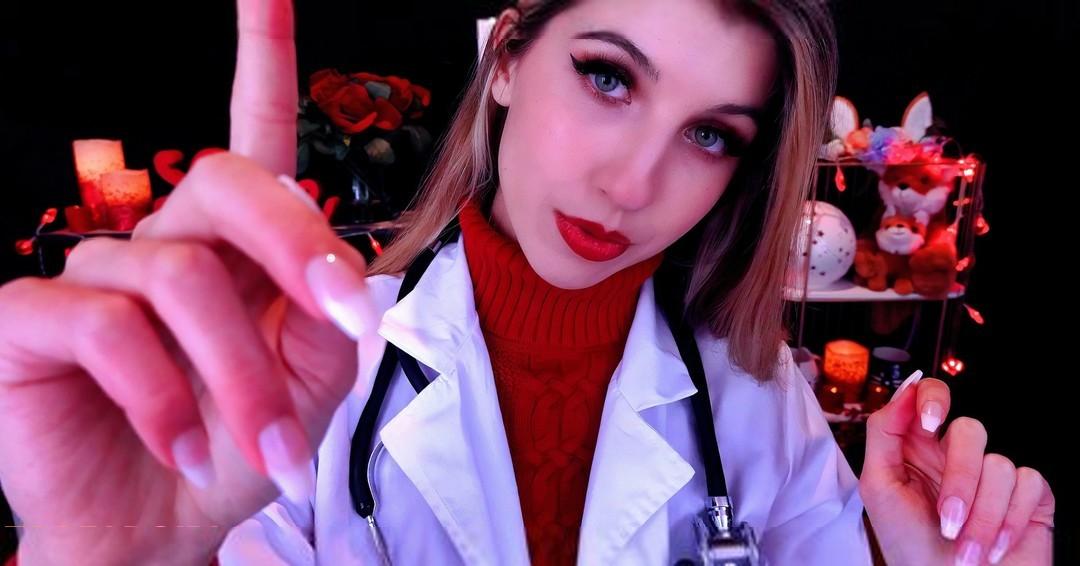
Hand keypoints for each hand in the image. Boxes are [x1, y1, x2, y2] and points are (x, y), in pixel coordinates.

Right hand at [0, 1, 379, 562]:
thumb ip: (328, 318)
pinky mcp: (30, 322)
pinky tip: (180, 443)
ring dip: (241, 374)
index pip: (249, 137)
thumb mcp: (310, 385)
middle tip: (339, 320)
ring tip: (261, 446)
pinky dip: (164, 397)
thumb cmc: (235, 450)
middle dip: (295, 248)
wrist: (165, 531)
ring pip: (181, 278)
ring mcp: (94, 278)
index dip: (258, 57)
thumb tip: (344, 271)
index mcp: (234, 249)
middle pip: (228, 180)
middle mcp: (164, 245)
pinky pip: (109, 326)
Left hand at [860, 373, 1054, 564]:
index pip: (931, 397)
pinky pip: (1029, 484)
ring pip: (1000, 464)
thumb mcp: (880, 487)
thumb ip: (884, 433)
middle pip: (970, 430)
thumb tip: (905, 389)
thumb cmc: (909, 545)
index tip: (930, 422)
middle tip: (947, 521)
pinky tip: (995, 547)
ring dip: (982, 517)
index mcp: (919, 448)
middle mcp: (958, 456)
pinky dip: (1009, 521)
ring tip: (966, 551)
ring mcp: (995, 475)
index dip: (934, 398)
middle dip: (959, 480)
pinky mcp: (1030, 497)